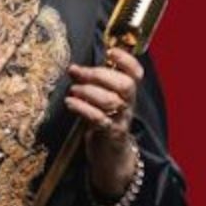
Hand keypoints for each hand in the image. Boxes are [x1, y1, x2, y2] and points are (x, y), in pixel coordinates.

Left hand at [64, 47, 143, 196]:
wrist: (110, 154)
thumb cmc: (103, 117)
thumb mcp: (100, 97)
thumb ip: (91, 82)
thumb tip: (73, 68)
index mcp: (127, 91)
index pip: (136, 73)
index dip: (127, 60)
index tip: (111, 51)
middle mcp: (128, 104)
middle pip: (125, 85)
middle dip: (99, 74)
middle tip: (77, 71)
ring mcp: (121, 120)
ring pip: (111, 101)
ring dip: (88, 91)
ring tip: (72, 89)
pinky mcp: (111, 134)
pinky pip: (99, 119)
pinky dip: (83, 108)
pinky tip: (70, 102)